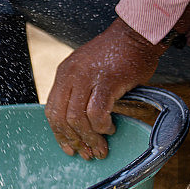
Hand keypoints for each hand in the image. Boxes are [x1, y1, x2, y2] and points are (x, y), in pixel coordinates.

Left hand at [45, 17, 165, 159]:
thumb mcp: (88, 69)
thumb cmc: (118, 55)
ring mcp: (87, 77)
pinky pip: (97, 112)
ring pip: (78, 118)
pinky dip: (102, 126)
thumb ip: (81, 91)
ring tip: (101, 147)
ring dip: (90, 138)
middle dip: (74, 141)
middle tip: (88, 153)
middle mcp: (71, 75)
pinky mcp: (106, 80)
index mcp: (64, 73)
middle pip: (62, 118)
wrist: (137, 34)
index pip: (52, 110)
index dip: (59, 134)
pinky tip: (110, 129)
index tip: (69, 148)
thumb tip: (83, 124)